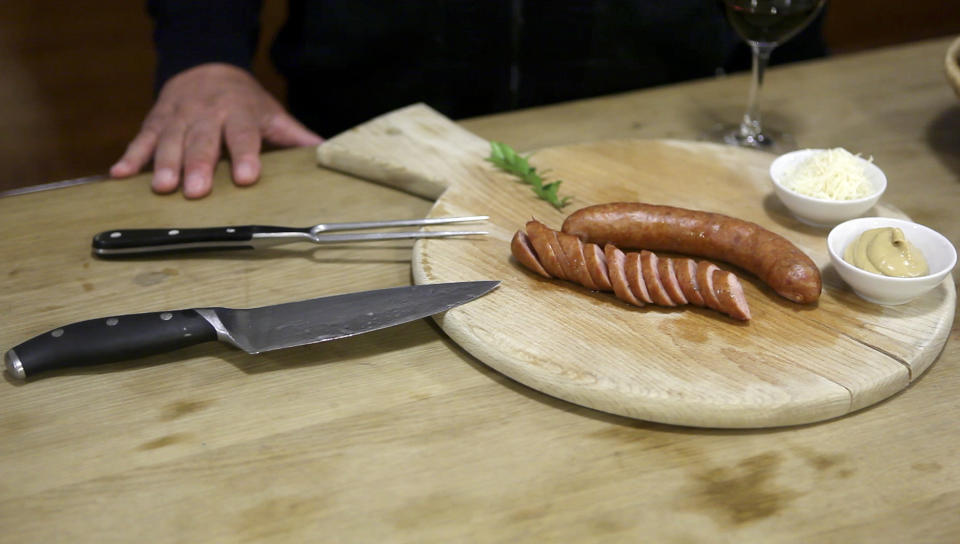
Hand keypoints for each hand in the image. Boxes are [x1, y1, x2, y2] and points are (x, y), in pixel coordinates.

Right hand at [110, 63, 322, 198]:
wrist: (205, 67)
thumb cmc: (244, 102)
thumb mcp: (271, 114)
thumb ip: (294, 136)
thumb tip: (327, 152)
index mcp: (239, 114)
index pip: (243, 136)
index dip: (245, 156)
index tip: (246, 177)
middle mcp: (207, 114)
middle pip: (203, 141)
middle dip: (198, 165)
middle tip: (196, 191)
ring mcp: (178, 116)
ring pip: (170, 141)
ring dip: (164, 164)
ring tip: (162, 188)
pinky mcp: (155, 120)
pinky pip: (141, 139)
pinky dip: (130, 156)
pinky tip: (120, 174)